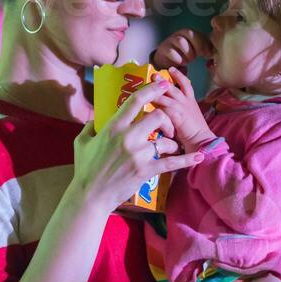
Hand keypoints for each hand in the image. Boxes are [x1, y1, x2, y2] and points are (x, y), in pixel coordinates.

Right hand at [72, 81, 204, 213]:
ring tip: (170, 149)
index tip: (163, 85)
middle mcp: (128, 138)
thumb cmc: (85, 169)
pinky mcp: (146, 171)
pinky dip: (187, 160)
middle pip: (158, 117)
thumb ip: (91, 127)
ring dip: (171, 144)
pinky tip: (198, 157)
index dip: (152, 90)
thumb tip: (96, 119)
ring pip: (166, 141)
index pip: (136, 101)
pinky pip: (171, 163)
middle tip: (167, 129)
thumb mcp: (82, 143)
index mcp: (113, 127)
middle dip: (167, 120)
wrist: (90, 196)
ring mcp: (138, 155)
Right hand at [152, 29, 211, 68]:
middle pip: (189, 33)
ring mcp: (170, 40)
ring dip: (187, 53)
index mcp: (189, 33)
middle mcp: (179, 34)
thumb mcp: (196, 51)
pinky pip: (171, 51)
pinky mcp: (163, 49)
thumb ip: (204, 49)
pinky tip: (180, 63)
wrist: (167, 61)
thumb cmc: (184, 55)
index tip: (207, 55)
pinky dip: (178, 59)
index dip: (204, 44)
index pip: (198, 33)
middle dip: (196, 46)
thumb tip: (213, 53)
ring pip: (181, 41)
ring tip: (188, 61)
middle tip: (197, 57)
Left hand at [153, 67, 216, 151]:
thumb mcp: (187, 117)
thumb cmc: (193, 133)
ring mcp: (183, 109)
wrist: (201, 141)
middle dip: (163, 81)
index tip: (171, 69)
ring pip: (168, 97)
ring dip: (157, 91)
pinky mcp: (178, 117)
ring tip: (149, 87)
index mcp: (191, 101)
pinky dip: (157, 106)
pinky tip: (149, 104)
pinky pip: (166, 108)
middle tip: (154, 74)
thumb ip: (177, 110)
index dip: (179, 76)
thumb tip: (165, 106)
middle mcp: (187, 102)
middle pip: (174, 88)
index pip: (186, 84)